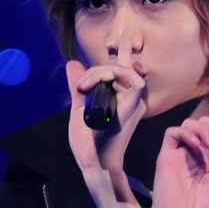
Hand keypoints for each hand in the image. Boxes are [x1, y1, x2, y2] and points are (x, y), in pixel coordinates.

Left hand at [66, 31, 146, 177]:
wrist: (91, 161)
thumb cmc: (88, 142)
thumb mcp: (79, 109)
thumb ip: (78, 87)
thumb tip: (73, 63)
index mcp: (121, 99)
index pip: (124, 70)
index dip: (121, 54)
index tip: (114, 46)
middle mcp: (131, 99)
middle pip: (124, 66)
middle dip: (106, 62)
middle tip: (90, 76)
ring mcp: (133, 103)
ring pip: (124, 69)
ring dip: (101, 71)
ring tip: (84, 85)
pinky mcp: (133, 108)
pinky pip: (135, 81)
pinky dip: (118, 73)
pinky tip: (101, 78)